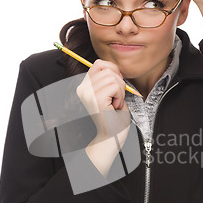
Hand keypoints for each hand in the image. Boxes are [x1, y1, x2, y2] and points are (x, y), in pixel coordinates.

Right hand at [76, 60, 130, 174]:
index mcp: (84, 87)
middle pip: (107, 69)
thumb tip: (114, 67)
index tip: (117, 85)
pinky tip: (115, 107)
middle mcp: (82, 89)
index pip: (99, 64)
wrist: (111, 138)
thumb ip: (109, 79)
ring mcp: (88, 94)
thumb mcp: (110, 93)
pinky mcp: (96, 99)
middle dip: (119, 82)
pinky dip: (120, 96)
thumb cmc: (114, 118)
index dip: (113, 70)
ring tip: (115, 104)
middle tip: (116, 98)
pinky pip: (115, 86)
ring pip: (113, 77)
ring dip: (120, 91)